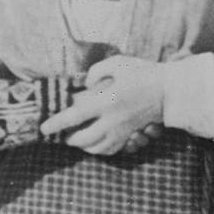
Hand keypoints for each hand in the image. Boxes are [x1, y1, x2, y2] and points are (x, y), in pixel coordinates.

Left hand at [41, 55, 166, 154]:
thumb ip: (96, 72)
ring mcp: (123, 131)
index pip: (76, 116)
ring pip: (96, 149)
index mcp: (108, 100)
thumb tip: (85, 85)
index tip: (44, 128)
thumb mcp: (118, 63)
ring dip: (83, 146)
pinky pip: (110, 150)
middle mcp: (114, 120)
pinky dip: (99, 150)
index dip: (57, 123)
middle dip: (69, 139)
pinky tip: (94, 143)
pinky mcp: (130, 135)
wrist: (170, 90)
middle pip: (83, 139)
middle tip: (62, 135)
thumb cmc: (143, 73)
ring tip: (76, 139)